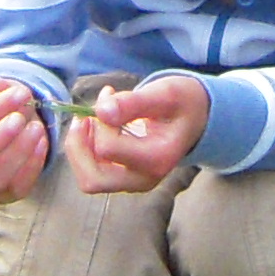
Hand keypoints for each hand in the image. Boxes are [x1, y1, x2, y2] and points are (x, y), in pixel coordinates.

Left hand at [68, 75, 209, 192]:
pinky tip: (95, 127)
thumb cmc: (181, 102)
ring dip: (79, 149)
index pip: (108, 148)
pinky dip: (85, 152)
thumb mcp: (164, 93)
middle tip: (84, 115)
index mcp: (157, 159)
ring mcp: (134, 182)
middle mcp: (144, 178)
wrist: (196, 117)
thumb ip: (134, 102)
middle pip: (93, 179)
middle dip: (79, 146)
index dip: (100, 121)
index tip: (109, 94)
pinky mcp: (125, 179)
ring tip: (88, 120)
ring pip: (89, 180)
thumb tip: (101, 111)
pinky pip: (93, 174)